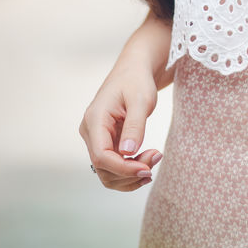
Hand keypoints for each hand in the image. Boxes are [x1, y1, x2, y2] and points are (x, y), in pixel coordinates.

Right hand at [79, 63, 161, 191]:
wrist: (133, 72)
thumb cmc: (137, 81)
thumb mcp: (141, 100)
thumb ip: (135, 126)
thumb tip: (128, 153)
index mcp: (95, 119)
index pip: (101, 156)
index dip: (123, 168)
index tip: (147, 169)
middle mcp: (90, 132)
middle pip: (103, 168)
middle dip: (130, 171)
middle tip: (157, 157)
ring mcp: (96, 139)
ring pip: (107, 172)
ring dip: (130, 175)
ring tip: (154, 160)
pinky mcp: (105, 143)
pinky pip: (112, 166)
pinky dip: (129, 171)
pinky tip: (146, 166)